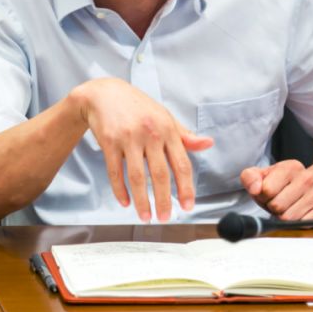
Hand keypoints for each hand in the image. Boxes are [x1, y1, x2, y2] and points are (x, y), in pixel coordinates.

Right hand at [72, 78, 212, 221]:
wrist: (104, 93)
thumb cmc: (138, 107)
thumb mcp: (164, 116)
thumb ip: (184, 135)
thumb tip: (208, 143)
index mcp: (167, 128)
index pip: (181, 163)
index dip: (186, 188)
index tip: (188, 206)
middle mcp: (150, 133)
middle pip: (160, 174)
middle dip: (164, 200)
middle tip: (165, 218)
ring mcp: (128, 138)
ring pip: (137, 176)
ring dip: (142, 201)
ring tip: (146, 216)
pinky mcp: (109, 142)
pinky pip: (115, 172)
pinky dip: (120, 190)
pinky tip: (125, 202)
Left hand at [240, 160, 312, 220]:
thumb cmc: (283, 182)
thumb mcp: (263, 174)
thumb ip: (250, 177)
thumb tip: (255, 189)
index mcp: (290, 167)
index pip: (267, 190)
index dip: (262, 195)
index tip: (267, 192)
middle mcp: (306, 178)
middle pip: (277, 206)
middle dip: (272, 207)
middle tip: (277, 201)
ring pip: (288, 218)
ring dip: (282, 216)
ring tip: (286, 207)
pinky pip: (301, 224)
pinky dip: (295, 222)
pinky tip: (296, 212)